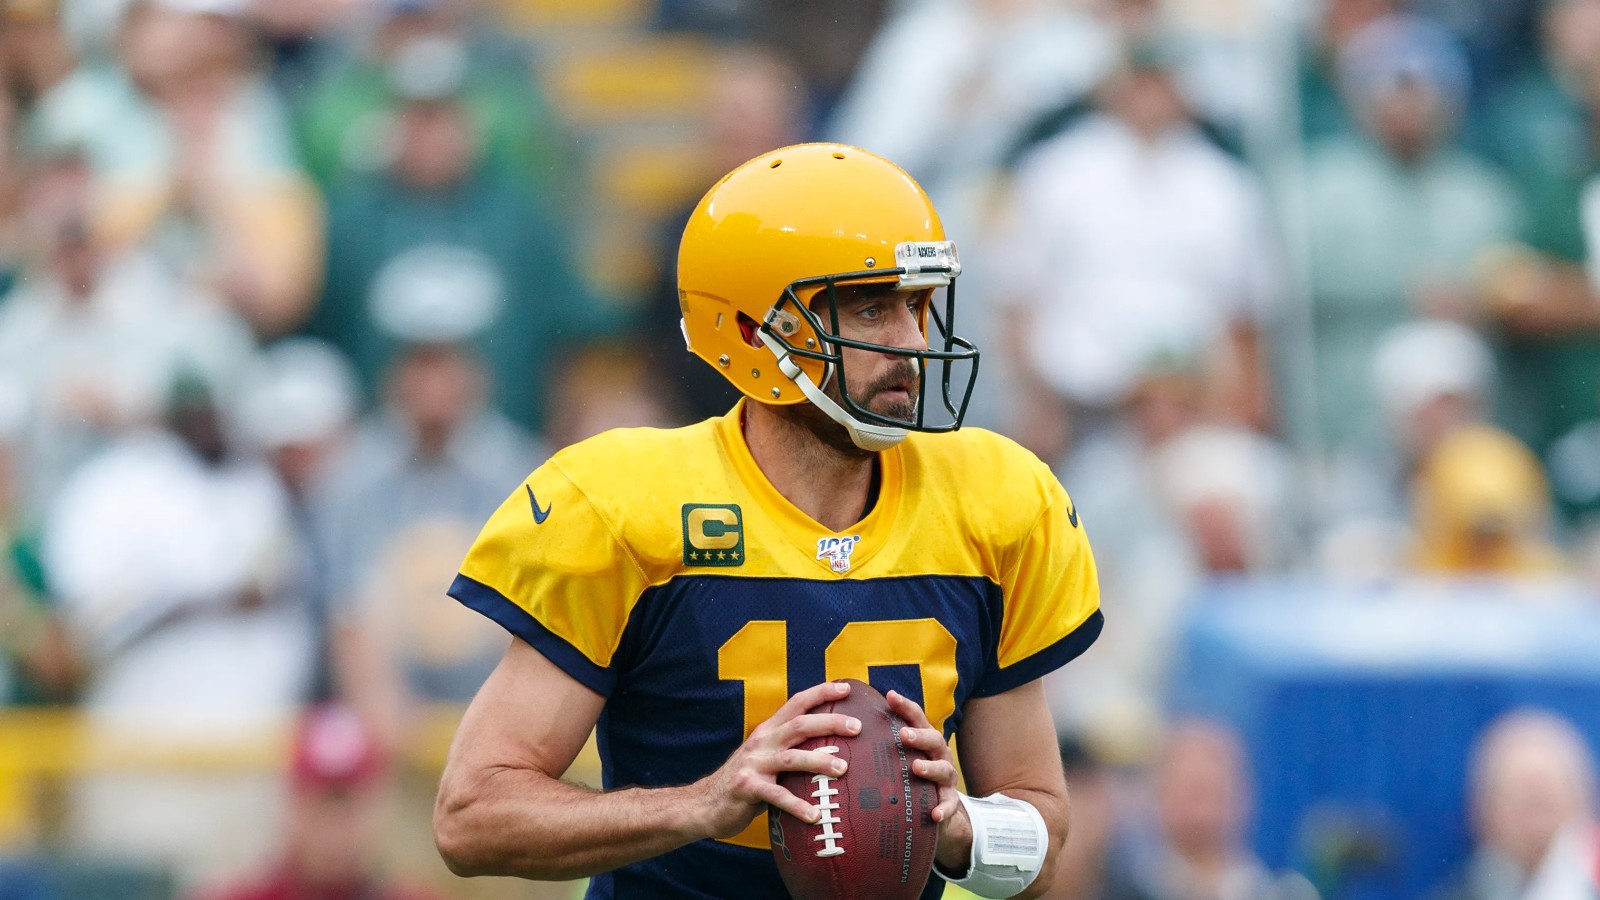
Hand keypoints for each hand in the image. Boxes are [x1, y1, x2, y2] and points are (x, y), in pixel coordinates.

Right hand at [696, 680, 862, 838]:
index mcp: (768, 731)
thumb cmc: (745, 783)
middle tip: (857, 727)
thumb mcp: (765, 759)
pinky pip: (777, 796)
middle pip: (800, 725)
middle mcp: (761, 742)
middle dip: (830, 722)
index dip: (821, 692)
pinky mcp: (747, 788)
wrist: (704, 804)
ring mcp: (754, 764)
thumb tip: (830, 751)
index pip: (796, 703)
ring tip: (843, 769)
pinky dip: (798, 806)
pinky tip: (815, 815)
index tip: (846, 687)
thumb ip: (788, 750)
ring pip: (792, 757)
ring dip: (819, 761)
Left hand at [887, 690, 970, 872]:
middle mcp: (938, 755)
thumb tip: (842, 727)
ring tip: (916, 767)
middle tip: (903, 734)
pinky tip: (935, 814)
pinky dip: (944, 809)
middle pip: (934, 739)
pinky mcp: (949, 801)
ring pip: (944, 770)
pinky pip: (949, 805)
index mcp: (924, 740)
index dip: (905, 706)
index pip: (916, 718)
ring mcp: (946, 778)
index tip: (890, 695)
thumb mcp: (898, 756)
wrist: (935, 808)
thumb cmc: (908, 775)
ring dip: (931, 768)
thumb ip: (879, 743)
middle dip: (919, 736)